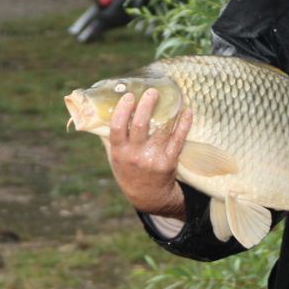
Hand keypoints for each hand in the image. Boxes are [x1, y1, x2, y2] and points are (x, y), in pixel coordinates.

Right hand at [105, 88, 193, 217]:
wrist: (147, 196)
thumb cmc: (128, 171)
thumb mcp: (114, 157)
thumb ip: (110, 137)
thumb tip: (101, 112)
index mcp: (119, 152)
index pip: (117, 127)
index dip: (122, 110)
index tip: (129, 96)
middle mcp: (135, 155)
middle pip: (140, 126)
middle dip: (146, 106)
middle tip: (152, 92)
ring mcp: (153, 158)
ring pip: (160, 131)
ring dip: (166, 112)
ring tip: (171, 98)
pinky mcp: (169, 161)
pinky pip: (178, 140)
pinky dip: (183, 125)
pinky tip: (187, 112)